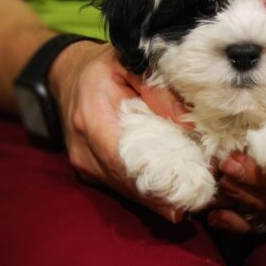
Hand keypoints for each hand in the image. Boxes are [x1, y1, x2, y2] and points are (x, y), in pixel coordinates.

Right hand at [50, 40, 188, 222]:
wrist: (66, 75)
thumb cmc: (101, 68)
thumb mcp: (129, 64)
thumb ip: (157, 90)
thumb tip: (187, 121)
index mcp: (92, 118)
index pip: (123, 159)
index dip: (154, 179)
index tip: (185, 189)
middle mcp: (84, 148)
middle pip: (126, 181)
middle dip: (162, 194)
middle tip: (199, 199)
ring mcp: (84, 163)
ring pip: (124, 189)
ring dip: (156, 198)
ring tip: (192, 201)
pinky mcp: (89, 170)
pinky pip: (120, 185)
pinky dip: (145, 192)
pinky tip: (171, 198)